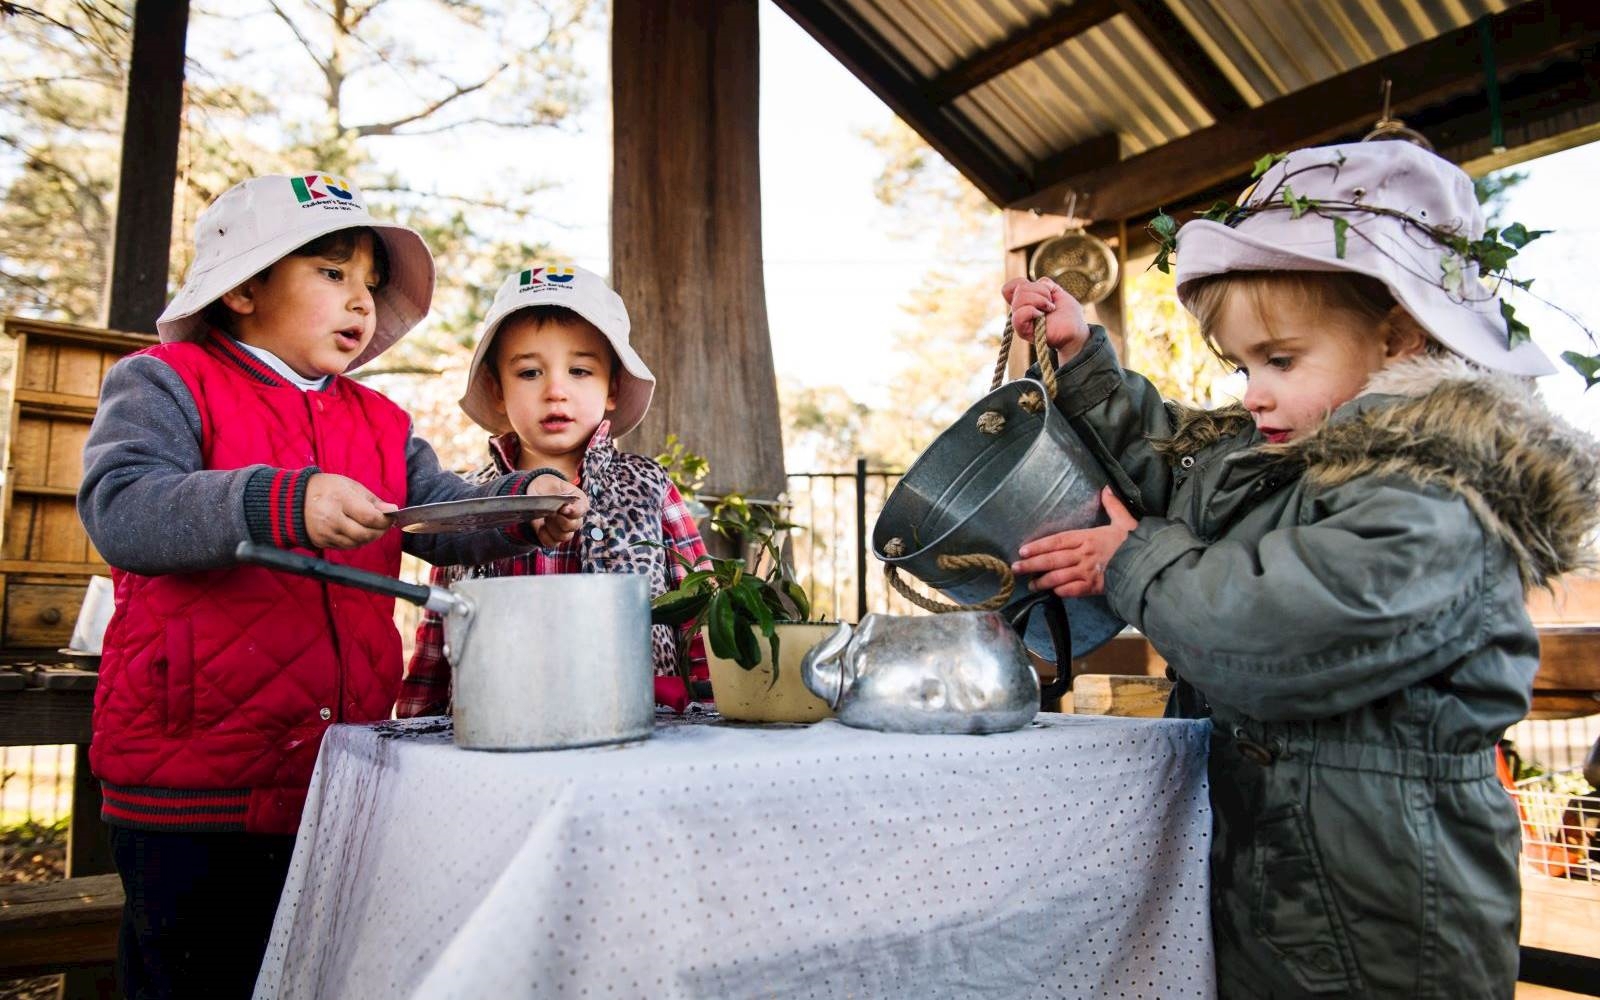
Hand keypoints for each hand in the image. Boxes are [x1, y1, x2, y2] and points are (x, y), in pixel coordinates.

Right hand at [304, 473, 397, 548]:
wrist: (290, 501)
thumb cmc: (324, 489)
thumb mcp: (348, 485)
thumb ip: (371, 499)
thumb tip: (391, 510)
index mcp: (340, 499)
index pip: (370, 517)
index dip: (385, 519)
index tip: (392, 516)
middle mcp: (332, 519)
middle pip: (365, 534)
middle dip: (380, 531)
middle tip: (386, 524)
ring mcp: (326, 533)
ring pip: (357, 543)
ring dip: (370, 537)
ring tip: (372, 526)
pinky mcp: (322, 543)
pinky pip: (347, 546)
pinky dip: (357, 541)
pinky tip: (358, 531)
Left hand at [526, 473, 587, 546]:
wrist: (537, 492)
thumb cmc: (548, 487)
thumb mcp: (553, 483)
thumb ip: (558, 493)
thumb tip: (561, 506)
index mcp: (579, 502)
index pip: (582, 510)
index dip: (574, 511)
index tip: (563, 508)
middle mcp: (575, 518)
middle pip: (574, 526)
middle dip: (561, 520)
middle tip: (551, 512)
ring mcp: (565, 529)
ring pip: (564, 536)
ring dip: (553, 528)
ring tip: (545, 518)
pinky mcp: (553, 537)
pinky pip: (552, 543)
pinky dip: (545, 536)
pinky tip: (540, 528)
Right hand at [1000, 276, 1091, 363]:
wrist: (1075, 330)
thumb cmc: (1067, 313)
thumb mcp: (1057, 290)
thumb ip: (1044, 283)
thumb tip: (1034, 284)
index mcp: (1024, 300)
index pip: (1008, 288)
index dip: (1023, 283)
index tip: (1042, 290)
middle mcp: (1019, 310)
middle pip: (1019, 289)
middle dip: (1040, 290)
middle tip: (1051, 302)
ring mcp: (1020, 321)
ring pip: (1019, 300)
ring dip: (1040, 300)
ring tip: (1050, 308)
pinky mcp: (1023, 332)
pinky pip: (1019, 316)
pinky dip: (1032, 311)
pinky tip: (1042, 316)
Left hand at [1012, 487, 1136, 597]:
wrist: (1149, 562)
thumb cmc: (1135, 542)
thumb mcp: (1124, 521)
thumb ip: (1113, 506)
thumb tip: (1106, 489)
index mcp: (1087, 537)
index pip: (1057, 541)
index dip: (1038, 545)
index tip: (1023, 550)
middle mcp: (1083, 555)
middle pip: (1052, 560)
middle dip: (1032, 564)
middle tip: (1016, 568)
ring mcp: (1087, 572)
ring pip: (1058, 577)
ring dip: (1043, 581)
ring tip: (1030, 584)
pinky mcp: (1094, 587)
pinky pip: (1073, 590)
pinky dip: (1061, 592)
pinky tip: (1052, 593)